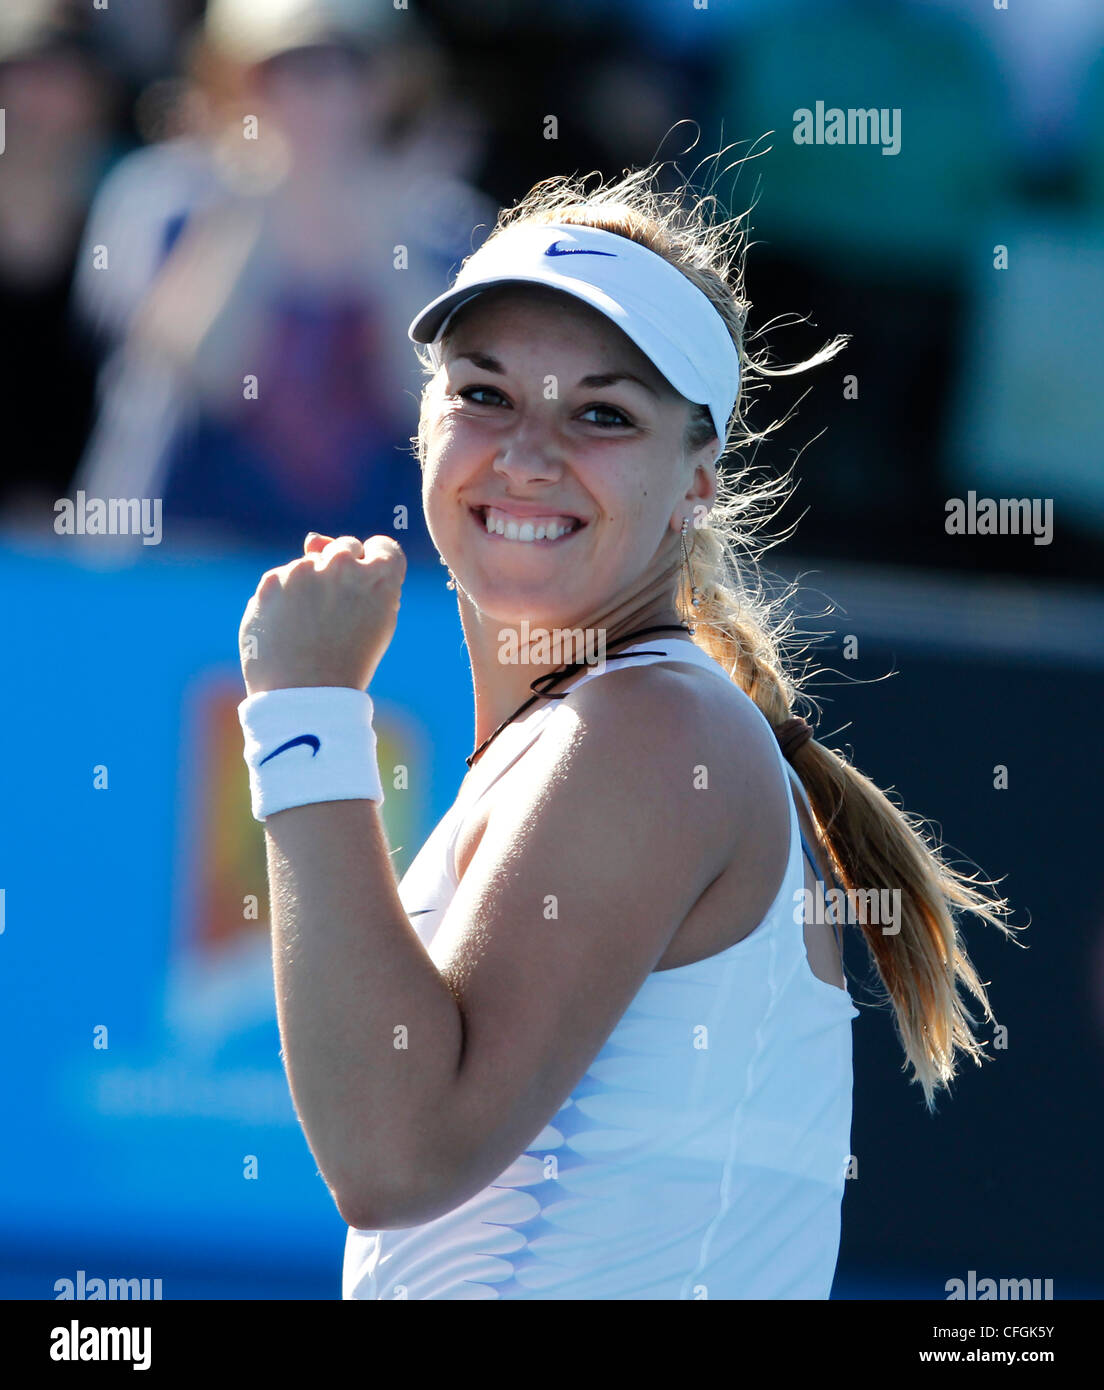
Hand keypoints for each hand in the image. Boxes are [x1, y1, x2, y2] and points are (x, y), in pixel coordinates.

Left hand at [239, 533, 405, 694]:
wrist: (306, 695)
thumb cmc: (347, 661)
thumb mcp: (375, 620)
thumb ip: (362, 576)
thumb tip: (314, 539)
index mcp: (380, 576)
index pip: (384, 547)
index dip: (374, 566)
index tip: (365, 589)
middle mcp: (343, 564)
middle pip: (345, 548)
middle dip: (342, 572)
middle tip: (336, 613)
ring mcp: (305, 570)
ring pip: (310, 564)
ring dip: (310, 586)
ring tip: (311, 629)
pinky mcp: (272, 581)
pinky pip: (282, 580)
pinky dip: (284, 599)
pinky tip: (289, 629)